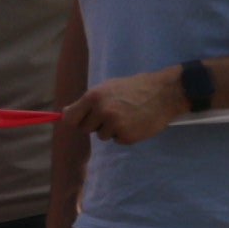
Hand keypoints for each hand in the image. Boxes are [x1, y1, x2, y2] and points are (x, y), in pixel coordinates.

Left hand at [69, 68, 190, 148]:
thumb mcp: (107, 87)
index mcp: (94, 97)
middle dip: (94, 124)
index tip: (78, 120)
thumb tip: (64, 114)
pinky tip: (134, 123)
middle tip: (110, 114)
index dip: (74, 120)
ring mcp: (115, 125)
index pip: (71, 118)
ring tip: (126, 116)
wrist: (164, 94)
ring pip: (101, 135)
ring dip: (110, 129)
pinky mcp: (127, 137)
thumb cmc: (134, 88)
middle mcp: (102, 112)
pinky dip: (123, 134)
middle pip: (85, 128)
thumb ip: (86, 102)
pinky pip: (116, 140)